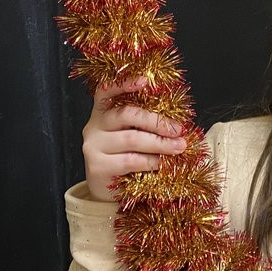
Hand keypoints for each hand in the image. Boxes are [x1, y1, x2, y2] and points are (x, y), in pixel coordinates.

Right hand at [82, 77, 187, 201]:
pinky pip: (130, 160)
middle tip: (178, 130)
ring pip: (131, 138)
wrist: (109, 190)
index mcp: (103, 111)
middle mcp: (94, 125)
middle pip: (126, 114)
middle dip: (156, 122)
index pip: (107, 90)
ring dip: (160, 143)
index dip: (124, 83)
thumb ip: (146, 124)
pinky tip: (162, 163)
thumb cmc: (127, 155)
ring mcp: (93, 146)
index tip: (145, 81)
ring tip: (178, 147)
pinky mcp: (97, 166)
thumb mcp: (135, 134)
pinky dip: (151, 161)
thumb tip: (178, 122)